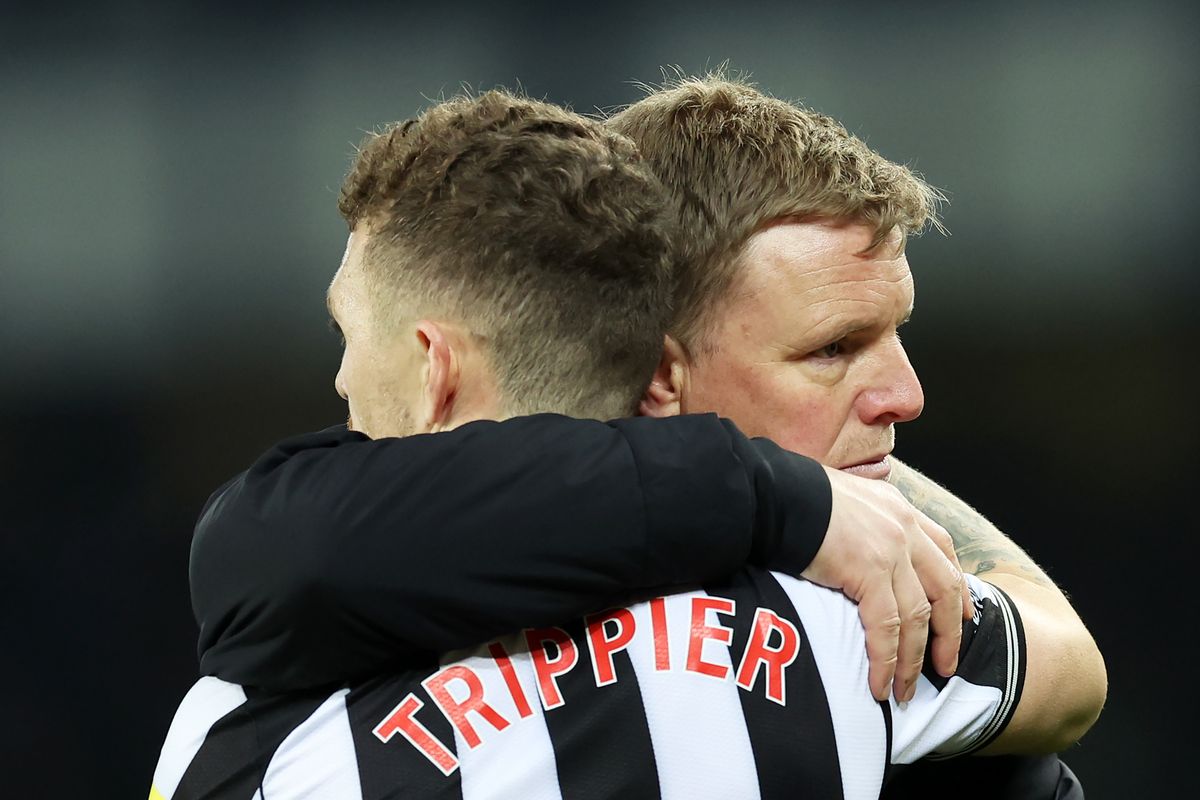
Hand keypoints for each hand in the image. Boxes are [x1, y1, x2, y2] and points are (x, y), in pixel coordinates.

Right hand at [801, 466, 970, 702]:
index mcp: (898, 509)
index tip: (962, 615)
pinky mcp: (869, 572)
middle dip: (948, 633)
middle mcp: (903, 528)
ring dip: (913, 659)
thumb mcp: (843, 499)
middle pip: (942, 588)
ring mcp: (890, 551)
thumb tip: (856, 548)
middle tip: (945, 667)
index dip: (957, 587)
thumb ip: (862, 522)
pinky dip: (886, 661)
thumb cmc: (794, 498)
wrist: (773, 494)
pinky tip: (881, 684)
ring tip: (906, 690)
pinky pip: (886, 627)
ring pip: (917, 616)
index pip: (943, 549)